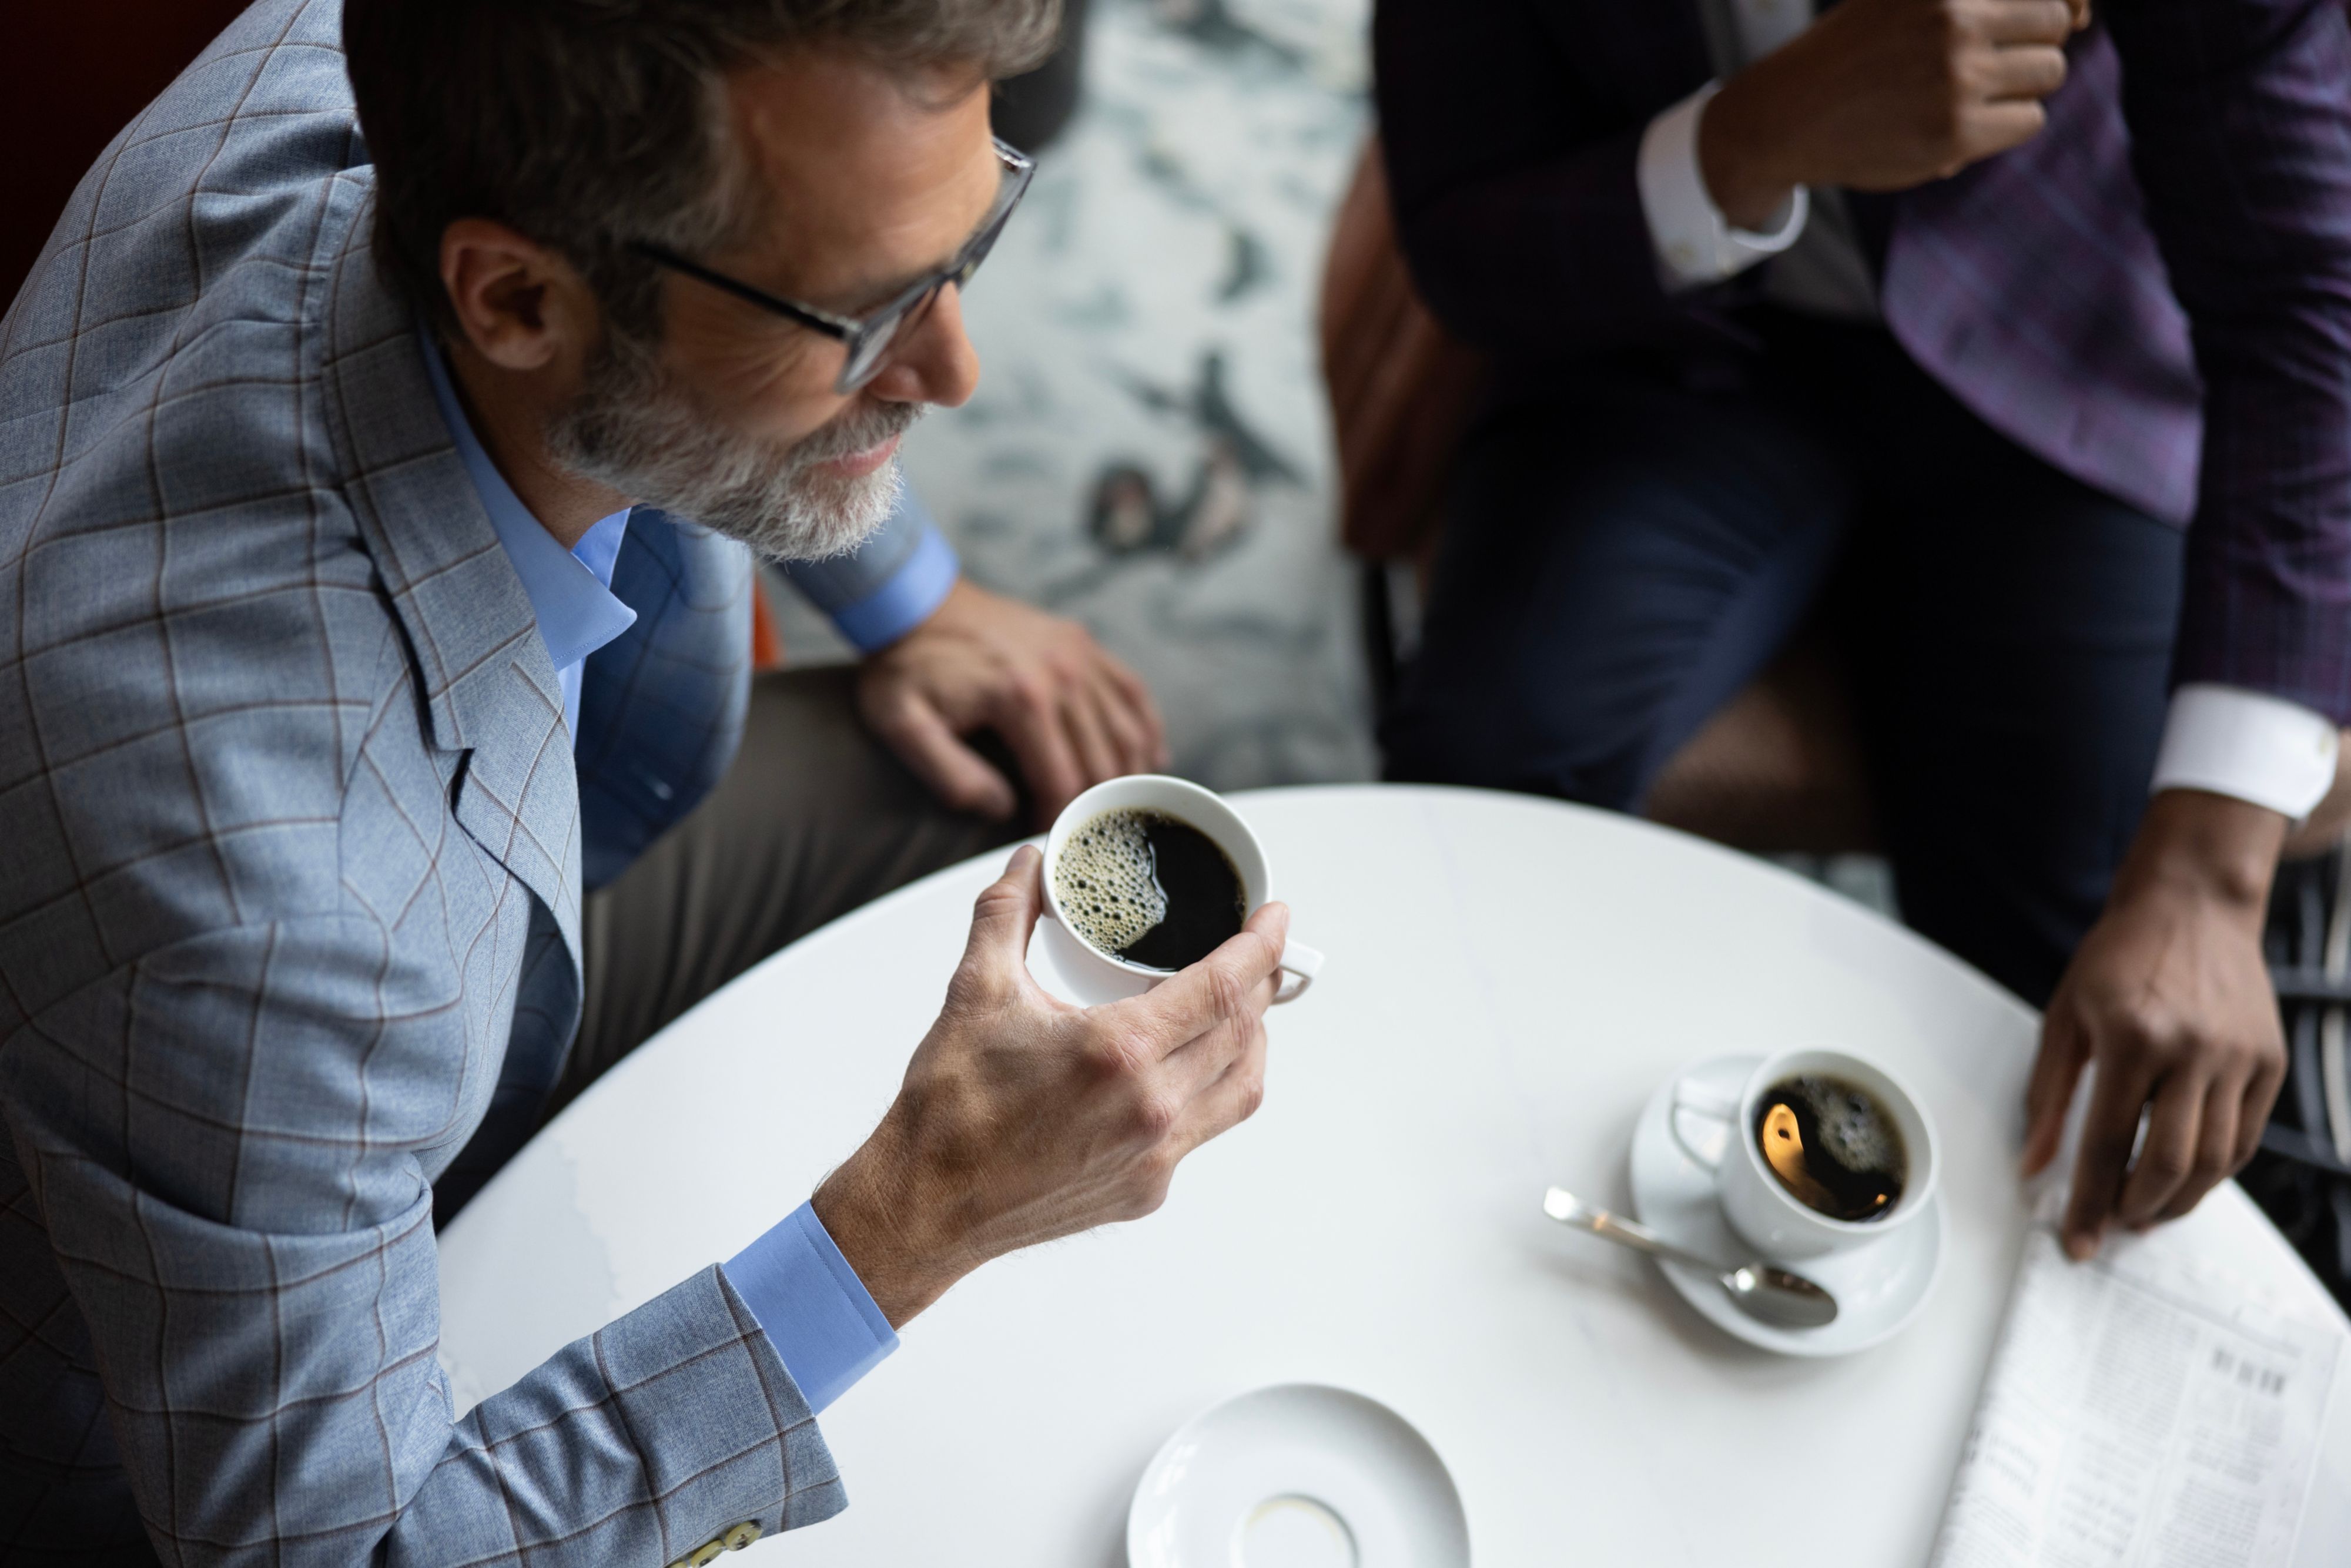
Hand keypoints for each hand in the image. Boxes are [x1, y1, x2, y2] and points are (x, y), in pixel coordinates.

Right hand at [811, 846, 1285, 1324]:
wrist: (925, 1207)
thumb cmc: (949, 1108)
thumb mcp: (976, 991)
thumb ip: (1008, 912)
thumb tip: (1031, 861)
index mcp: (1120, 1051)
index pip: (1225, 985)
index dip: (1261, 944)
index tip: (1275, 916)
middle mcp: (1152, 1109)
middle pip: (1245, 1030)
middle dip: (1262, 982)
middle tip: (1258, 950)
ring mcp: (1155, 1156)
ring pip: (1241, 1086)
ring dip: (1251, 1039)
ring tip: (1239, 1005)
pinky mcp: (1147, 1190)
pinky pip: (1206, 1130)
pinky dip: (1213, 1089)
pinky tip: (1191, 1066)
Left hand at [857, 579, 1168, 824]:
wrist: (913, 601)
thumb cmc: (906, 665)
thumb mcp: (904, 725)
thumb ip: (952, 775)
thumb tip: (1002, 810)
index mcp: (1022, 699)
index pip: (1062, 781)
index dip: (1060, 819)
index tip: (1048, 839)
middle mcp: (1063, 674)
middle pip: (1104, 761)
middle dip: (1098, 806)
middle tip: (1085, 833)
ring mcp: (1079, 655)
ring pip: (1128, 731)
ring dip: (1132, 775)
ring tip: (1120, 810)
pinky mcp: (1083, 643)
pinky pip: (1132, 692)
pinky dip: (1146, 729)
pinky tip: (1149, 759)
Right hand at [1698, 0, 2081, 229]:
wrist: (1788, 115)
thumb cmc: (1857, 49)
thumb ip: (1981, 1)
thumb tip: (2082, 13)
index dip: (2053, 6)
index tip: (2035, 21)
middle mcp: (1954, 18)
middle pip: (2055, 23)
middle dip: (2031, 44)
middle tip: (1987, 60)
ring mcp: (1956, 76)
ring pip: (2049, 73)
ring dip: (2019, 85)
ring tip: (1970, 91)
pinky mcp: (1955, 131)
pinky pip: (2029, 120)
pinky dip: (2004, 124)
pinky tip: (1961, 121)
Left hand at [2021, 792, 2288, 1259]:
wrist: (2191, 904)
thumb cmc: (2117, 958)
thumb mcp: (2064, 1017)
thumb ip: (2048, 1096)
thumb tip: (2033, 1167)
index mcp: (2131, 1036)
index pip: (2105, 1142)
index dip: (2088, 1201)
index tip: (2078, 1242)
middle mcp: (2192, 1051)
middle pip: (2167, 1162)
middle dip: (2135, 1208)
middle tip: (2112, 1224)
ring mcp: (2238, 1058)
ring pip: (2214, 1160)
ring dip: (2178, 1200)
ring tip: (2145, 1211)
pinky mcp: (2269, 1062)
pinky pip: (2245, 1138)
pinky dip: (2214, 1170)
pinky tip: (2185, 1179)